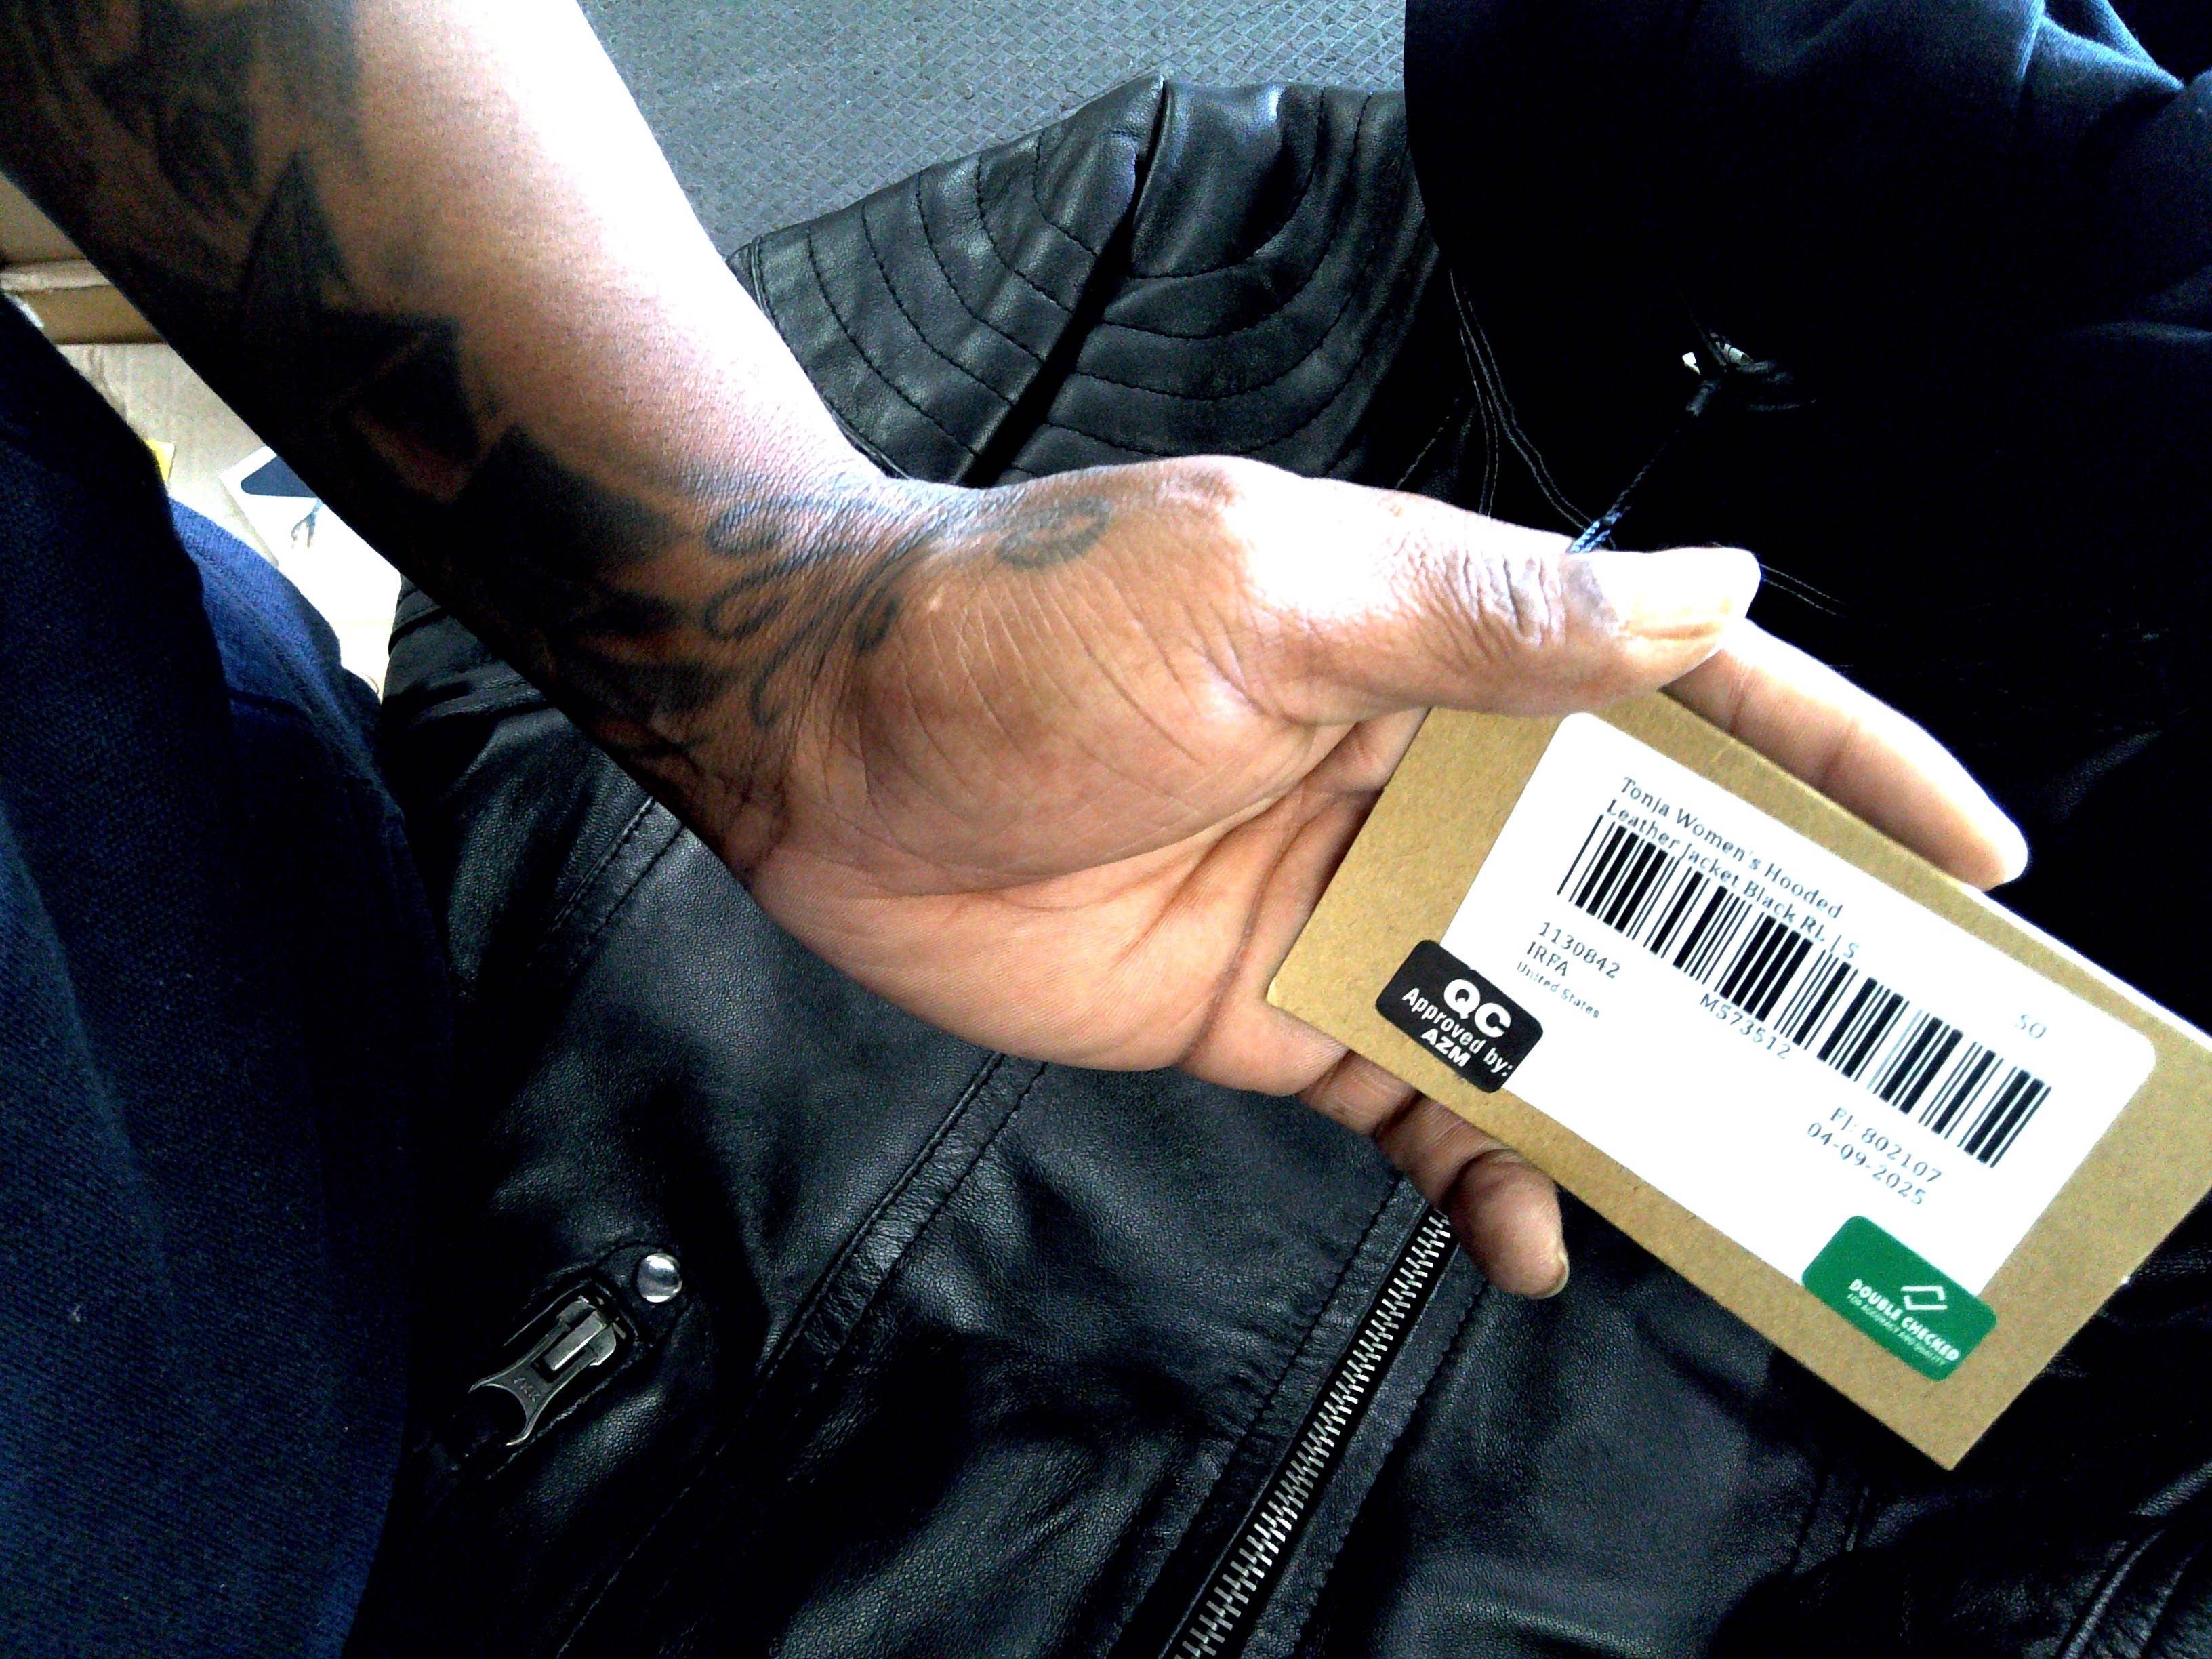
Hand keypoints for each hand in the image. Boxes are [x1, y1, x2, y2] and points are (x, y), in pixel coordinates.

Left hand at [719, 458, 2024, 1294]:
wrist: (828, 749)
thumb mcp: (1264, 592)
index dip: (1839, 767)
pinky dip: (1488, 1175)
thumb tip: (1708, 591)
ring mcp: (1361, 905)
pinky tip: (1539, 1243)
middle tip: (1886, 1069)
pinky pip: (1419, 1106)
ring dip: (1644, 1093)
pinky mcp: (1281, 1011)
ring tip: (1738, 1192)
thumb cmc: (1028, 631)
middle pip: (1645, 874)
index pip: (1687, 700)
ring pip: (1552, 1008)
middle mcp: (1428, 776)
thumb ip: (1483, 618)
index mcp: (1449, 649)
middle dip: (1768, 961)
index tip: (1968, 853)